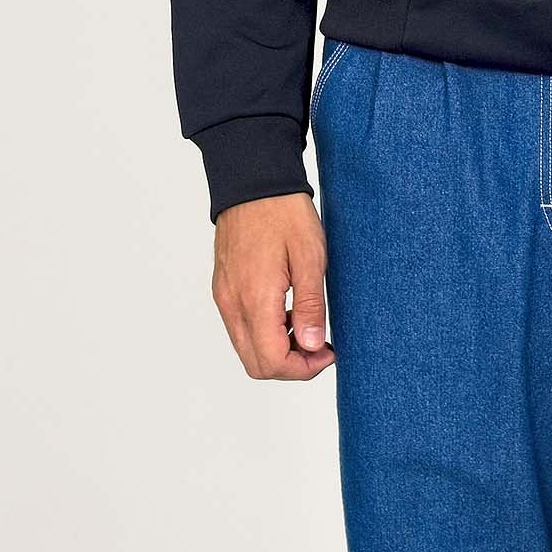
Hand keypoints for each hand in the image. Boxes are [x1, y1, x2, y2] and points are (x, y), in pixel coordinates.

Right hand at [211, 192, 335, 379]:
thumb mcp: (310, 258)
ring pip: (246, 348)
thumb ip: (309, 306)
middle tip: (319, 346)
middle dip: (291, 366)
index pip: (272, 362)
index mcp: (255, 298)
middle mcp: (232, 303)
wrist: (253, 182)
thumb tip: (311, 346)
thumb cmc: (284, 214)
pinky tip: (286, 311)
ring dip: (277, 350)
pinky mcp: (223, 288)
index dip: (303, 369)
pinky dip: (264, 333)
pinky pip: (239, 327)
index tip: (327, 351)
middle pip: (256, 364)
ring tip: (305, 325)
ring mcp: (224, 297)